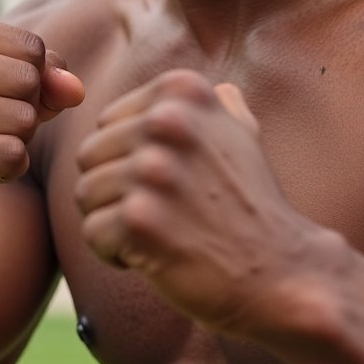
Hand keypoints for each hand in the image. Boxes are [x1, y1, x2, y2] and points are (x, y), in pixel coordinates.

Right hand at [0, 11, 85, 247]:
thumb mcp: (16, 90)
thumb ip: (50, 77)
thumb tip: (75, 89)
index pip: (32, 46)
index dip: (32, 79)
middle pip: (29, 79)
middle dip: (26, 112)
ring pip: (24, 118)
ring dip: (17, 142)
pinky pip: (14, 155)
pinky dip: (9, 170)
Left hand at [74, 71, 321, 335]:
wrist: (278, 271)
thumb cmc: (251, 206)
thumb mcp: (240, 137)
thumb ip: (213, 107)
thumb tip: (202, 92)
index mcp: (183, 92)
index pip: (107, 123)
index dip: (130, 160)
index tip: (173, 183)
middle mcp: (167, 121)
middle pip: (89, 156)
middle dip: (115, 192)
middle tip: (164, 214)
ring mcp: (153, 169)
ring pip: (85, 194)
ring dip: (114, 223)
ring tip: (161, 233)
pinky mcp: (140, 219)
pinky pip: (92, 232)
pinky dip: (116, 254)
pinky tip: (156, 257)